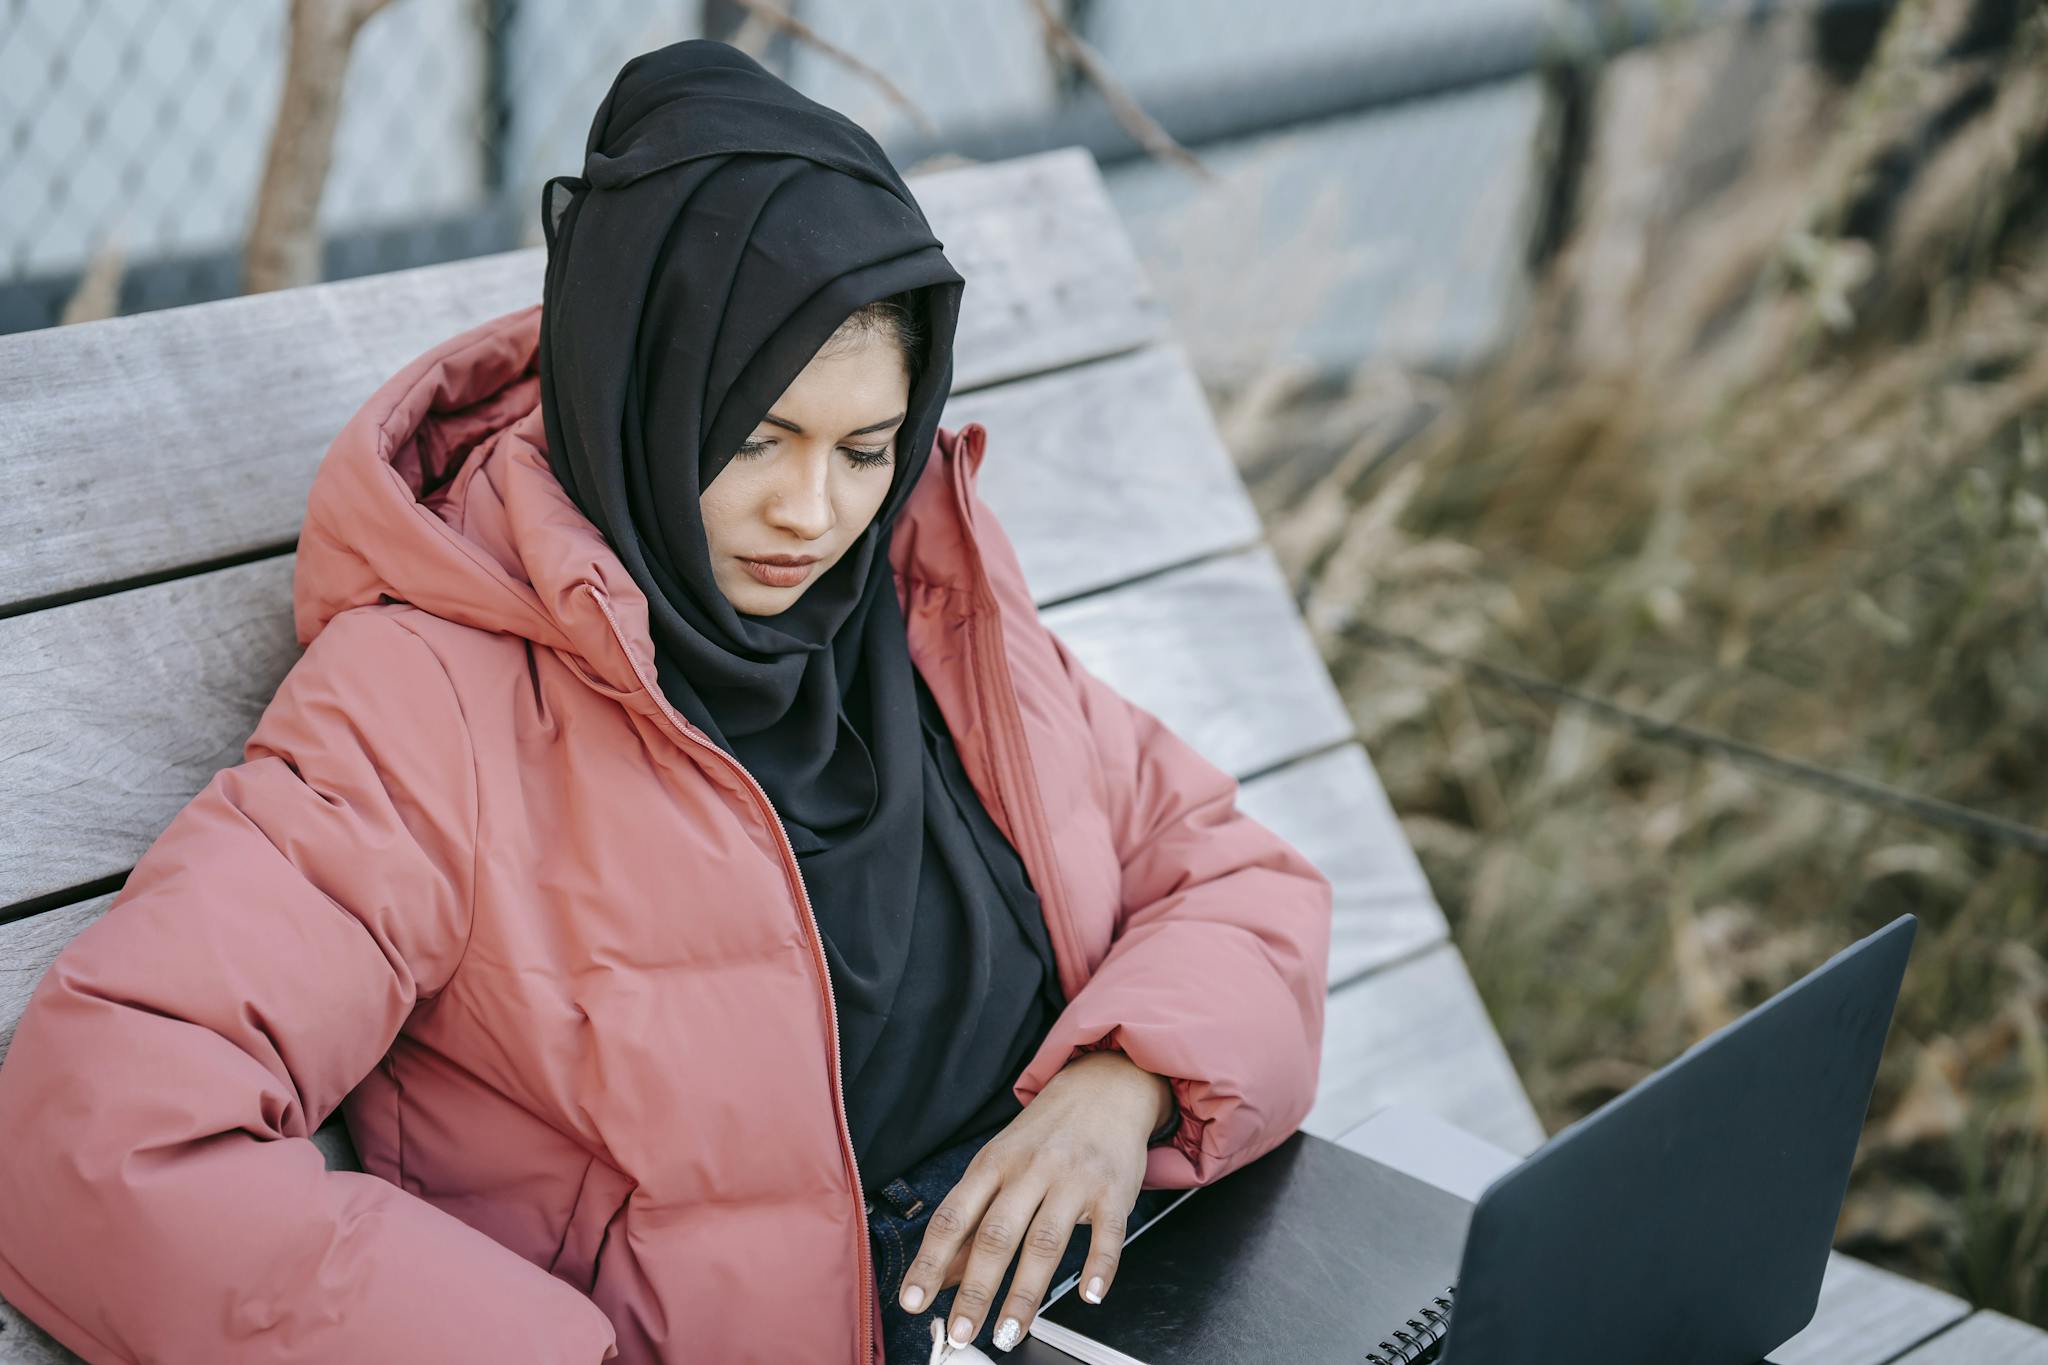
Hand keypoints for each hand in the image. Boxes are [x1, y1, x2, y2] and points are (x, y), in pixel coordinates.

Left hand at [899, 1050, 1173, 1351]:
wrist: (1104, 1087)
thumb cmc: (1045, 1134)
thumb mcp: (999, 1163)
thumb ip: (972, 1218)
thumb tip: (941, 1273)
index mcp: (993, 1164)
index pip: (953, 1217)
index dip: (930, 1262)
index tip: (914, 1301)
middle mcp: (1030, 1171)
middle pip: (996, 1235)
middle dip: (976, 1291)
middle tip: (962, 1334)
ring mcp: (1073, 1180)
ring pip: (1045, 1242)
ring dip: (1025, 1294)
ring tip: (1009, 1332)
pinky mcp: (1112, 1190)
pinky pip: (1107, 1234)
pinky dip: (1099, 1268)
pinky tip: (1089, 1296)